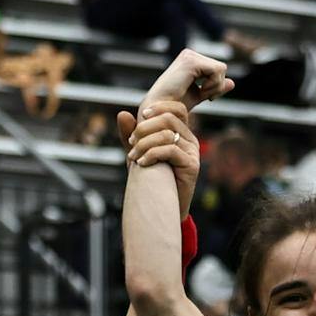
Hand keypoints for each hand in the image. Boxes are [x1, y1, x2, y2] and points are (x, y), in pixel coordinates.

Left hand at [119, 98, 201, 219]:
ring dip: (144, 144)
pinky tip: (142, 164)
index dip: (159, 108)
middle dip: (145, 128)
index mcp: (182, 133)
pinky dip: (151, 154)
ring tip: (133, 158)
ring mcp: (193, 152)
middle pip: (169, 119)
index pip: (177, 109)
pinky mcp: (192, 165)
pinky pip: (170, 150)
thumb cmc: (152, 179)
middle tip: (131, 143)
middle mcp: (190, 140)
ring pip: (167, 135)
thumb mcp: (139, 152)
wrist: (161, 207)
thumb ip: (131, 134)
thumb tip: (122, 113)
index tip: (141, 117)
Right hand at [140, 49, 234, 111]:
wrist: (162, 113)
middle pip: (222, 69)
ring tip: (199, 93)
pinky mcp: (191, 62)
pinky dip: (212, 85)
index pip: (217, 69)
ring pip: (221, 69)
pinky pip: (217, 71)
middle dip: (215, 86)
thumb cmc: (175, 107)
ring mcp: (189, 56)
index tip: (201, 94)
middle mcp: (189, 54)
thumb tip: (232, 82)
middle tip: (200, 95)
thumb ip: (214, 87)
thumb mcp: (200, 95)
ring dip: (214, 87)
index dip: (215, 86)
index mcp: (190, 60)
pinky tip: (200, 91)